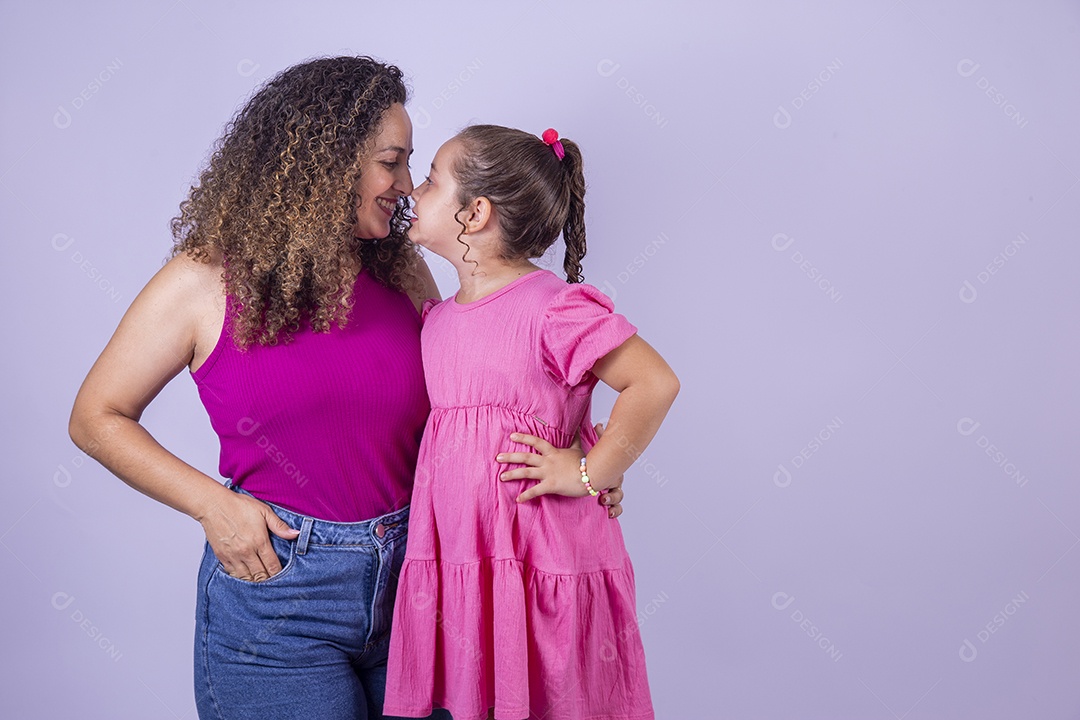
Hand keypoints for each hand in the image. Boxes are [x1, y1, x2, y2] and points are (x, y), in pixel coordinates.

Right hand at [198, 490, 298, 581]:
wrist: (213, 505)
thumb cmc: (238, 506)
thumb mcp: (264, 511)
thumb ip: (279, 525)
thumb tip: (295, 534)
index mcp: (259, 541)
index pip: (272, 565)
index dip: (278, 573)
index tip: (282, 575)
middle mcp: (246, 552)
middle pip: (260, 575)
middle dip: (268, 580)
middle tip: (273, 581)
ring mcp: (233, 556)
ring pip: (246, 578)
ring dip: (254, 581)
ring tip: (261, 582)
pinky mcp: (222, 557)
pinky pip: (233, 574)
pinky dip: (240, 578)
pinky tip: (246, 577)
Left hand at [497, 425, 624, 514]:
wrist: (593, 473)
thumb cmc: (587, 463)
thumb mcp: (579, 449)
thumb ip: (575, 438)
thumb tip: (578, 426)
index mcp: (553, 452)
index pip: (536, 442)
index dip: (523, 438)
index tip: (512, 436)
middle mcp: (548, 461)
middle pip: (526, 457)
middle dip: (510, 456)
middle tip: (498, 457)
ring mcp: (548, 473)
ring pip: (526, 472)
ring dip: (512, 474)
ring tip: (501, 477)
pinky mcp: (551, 485)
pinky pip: (535, 491)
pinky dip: (526, 495)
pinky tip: (517, 499)